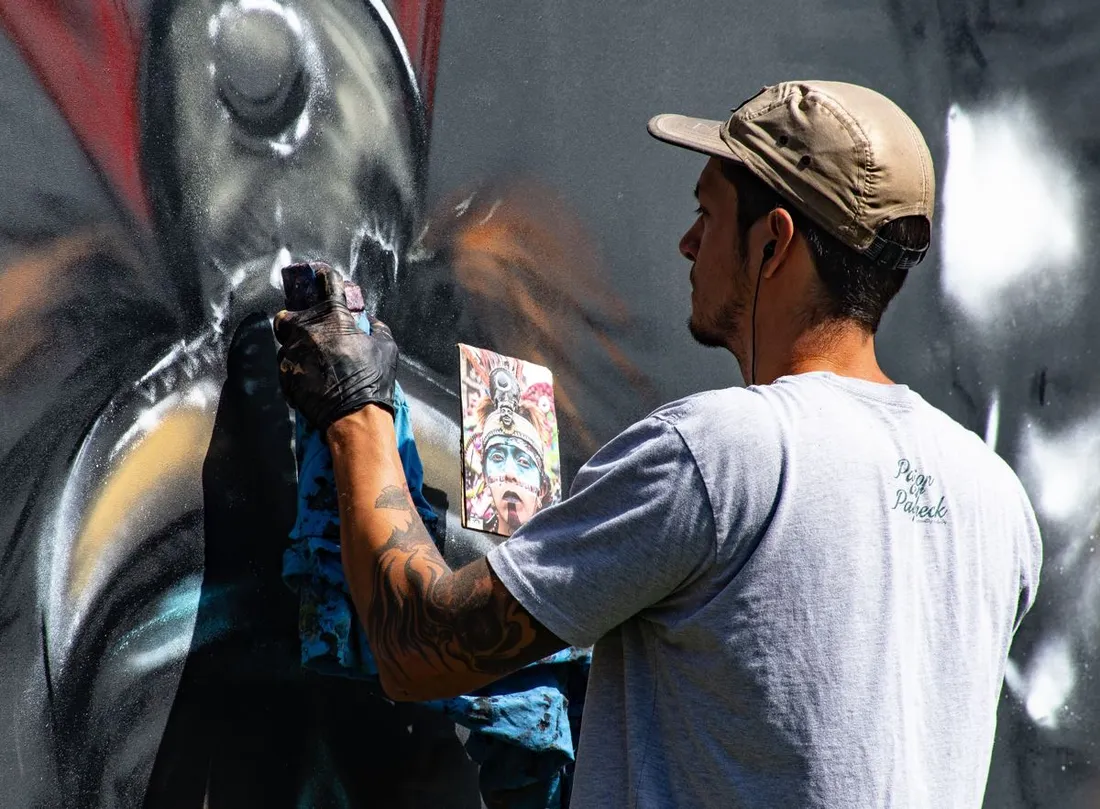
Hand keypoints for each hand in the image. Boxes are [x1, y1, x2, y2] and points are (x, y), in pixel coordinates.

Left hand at [273, 263, 397, 430]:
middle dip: (296, 318)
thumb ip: (377, 328)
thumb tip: (371, 321)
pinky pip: (287, 365)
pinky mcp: (285, 375)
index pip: (327, 285)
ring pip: (285, 342)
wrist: (354, 416)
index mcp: (332, 317)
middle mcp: (306, 331)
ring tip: (314, 359)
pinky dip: (297, 368)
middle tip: (311, 328)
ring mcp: (291, 354)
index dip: (327, 279)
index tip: (325, 278)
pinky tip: (312, 377)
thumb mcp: (386, 348)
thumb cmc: (372, 380)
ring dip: (297, 346)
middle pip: (288, 314)